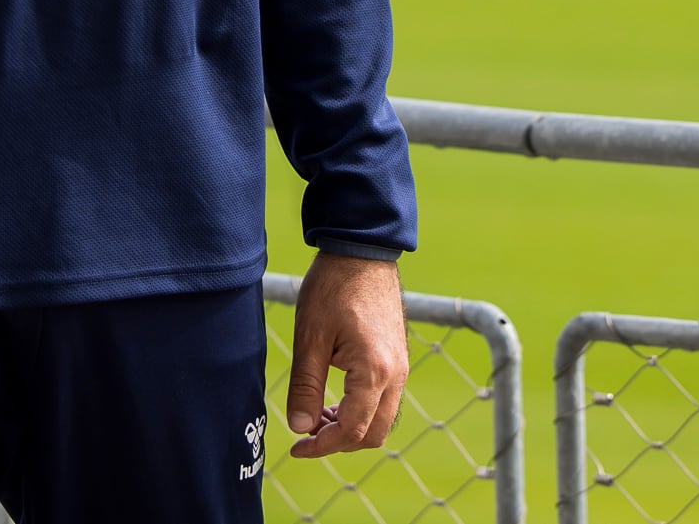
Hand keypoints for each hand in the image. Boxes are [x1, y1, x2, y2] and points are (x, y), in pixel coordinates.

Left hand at [284, 250, 408, 458]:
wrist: (361, 251)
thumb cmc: (333, 289)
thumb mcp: (310, 338)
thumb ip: (306, 387)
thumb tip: (300, 427)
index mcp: (374, 372)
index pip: (352, 431)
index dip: (322, 446)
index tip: (297, 447)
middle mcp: (396, 374)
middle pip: (373, 434)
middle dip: (339, 442)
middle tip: (307, 432)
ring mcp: (401, 366)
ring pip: (382, 419)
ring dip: (351, 427)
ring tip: (318, 413)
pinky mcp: (399, 358)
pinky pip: (386, 400)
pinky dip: (362, 410)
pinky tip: (336, 397)